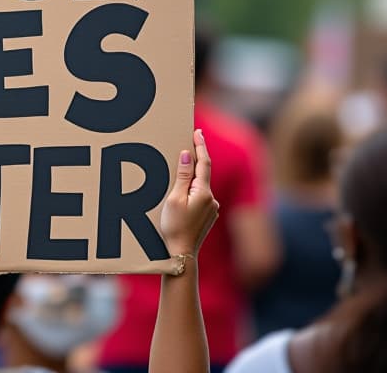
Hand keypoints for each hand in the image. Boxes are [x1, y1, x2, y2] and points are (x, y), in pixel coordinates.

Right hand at [161, 129, 218, 255]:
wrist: (182, 254)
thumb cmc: (174, 227)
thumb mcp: (174, 199)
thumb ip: (183, 176)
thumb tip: (188, 155)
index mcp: (204, 192)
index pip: (203, 163)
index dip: (200, 146)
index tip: (197, 132)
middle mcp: (212, 199)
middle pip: (202, 174)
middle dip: (194, 161)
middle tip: (187, 145)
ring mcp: (212, 208)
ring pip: (201, 187)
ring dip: (191, 179)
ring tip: (178, 176)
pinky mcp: (208, 216)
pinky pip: (200, 197)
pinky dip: (192, 192)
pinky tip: (181, 196)